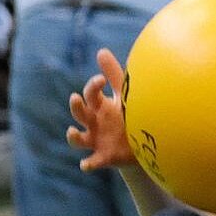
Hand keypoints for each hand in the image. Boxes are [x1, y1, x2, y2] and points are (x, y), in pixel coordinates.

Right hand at [65, 49, 135, 170]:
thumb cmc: (130, 114)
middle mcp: (94, 123)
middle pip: (79, 114)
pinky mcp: (103, 157)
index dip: (92, 87)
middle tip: (76, 98)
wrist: (142, 144)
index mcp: (100, 107)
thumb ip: (115, 73)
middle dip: (76, 106)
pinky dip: (88, 164)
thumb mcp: (124, 93)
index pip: (90, 95)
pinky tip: (86, 164)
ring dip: (73, 136)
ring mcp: (96, 141)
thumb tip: (101, 51)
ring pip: (78, 140)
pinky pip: (92, 162)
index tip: (101, 79)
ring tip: (72, 131)